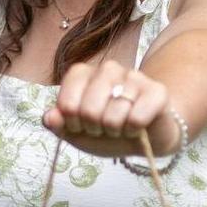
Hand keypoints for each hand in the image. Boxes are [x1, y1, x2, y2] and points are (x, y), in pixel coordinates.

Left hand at [42, 58, 178, 157]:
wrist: (144, 137)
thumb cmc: (106, 130)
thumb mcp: (76, 132)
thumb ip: (59, 124)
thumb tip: (49, 117)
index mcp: (82, 73)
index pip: (66, 104)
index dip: (72, 124)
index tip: (81, 126)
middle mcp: (107, 69)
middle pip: (89, 111)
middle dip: (95, 129)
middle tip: (103, 128)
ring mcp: (134, 76)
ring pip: (112, 117)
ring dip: (116, 132)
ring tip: (121, 127)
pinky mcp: (157, 91)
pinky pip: (137, 119)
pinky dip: (134, 131)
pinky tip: (137, 127)